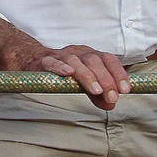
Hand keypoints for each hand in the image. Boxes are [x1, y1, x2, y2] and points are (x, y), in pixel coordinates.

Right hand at [9, 42, 130, 110]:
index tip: (125, 89)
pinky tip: (68, 73)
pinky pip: (53, 62)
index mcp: (90, 55)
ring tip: (95, 90)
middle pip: (95, 61)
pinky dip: (61, 67)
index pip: (108, 59)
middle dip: (106, 79)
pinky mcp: (44, 61)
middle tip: (112, 97)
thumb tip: (111, 104)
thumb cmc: (62, 72)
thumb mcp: (83, 83)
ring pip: (76, 61)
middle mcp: (78, 52)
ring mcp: (60, 55)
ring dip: (88, 76)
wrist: (31, 61)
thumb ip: (97, 94)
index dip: (118, 73)